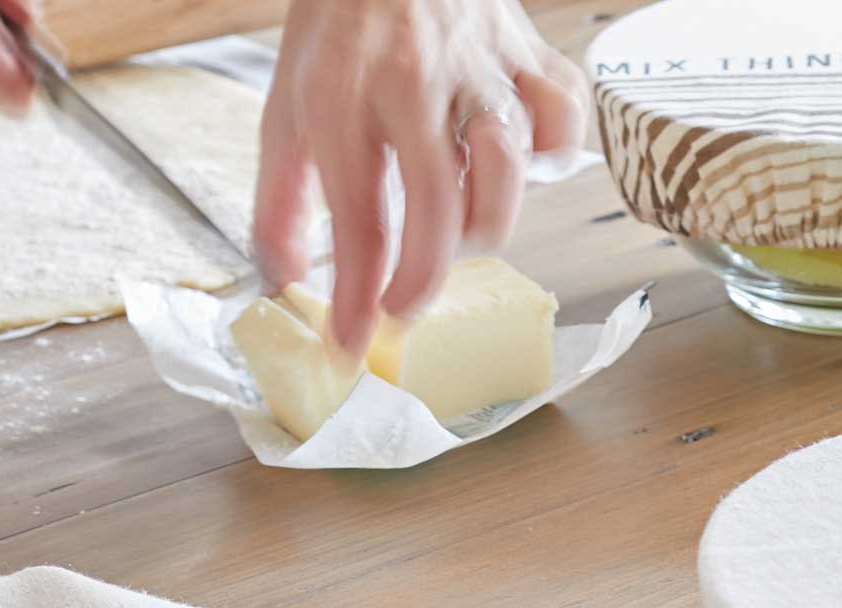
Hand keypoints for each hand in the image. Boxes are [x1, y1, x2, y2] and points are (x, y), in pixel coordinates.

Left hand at [254, 0, 587, 353]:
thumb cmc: (338, 30)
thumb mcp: (284, 108)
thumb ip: (280, 199)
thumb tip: (280, 279)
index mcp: (344, 98)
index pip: (358, 216)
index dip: (358, 292)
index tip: (352, 342)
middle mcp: (416, 84)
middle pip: (440, 205)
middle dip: (424, 278)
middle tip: (403, 306)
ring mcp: (481, 67)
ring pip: (509, 167)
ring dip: (487, 224)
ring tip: (457, 235)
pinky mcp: (528, 52)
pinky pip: (561, 119)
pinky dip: (550, 157)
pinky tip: (517, 167)